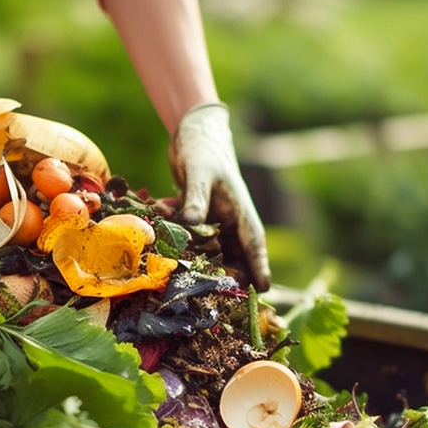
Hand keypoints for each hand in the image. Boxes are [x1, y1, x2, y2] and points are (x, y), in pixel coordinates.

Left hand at [169, 103, 270, 291]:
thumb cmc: (203, 150)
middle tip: (210, 293)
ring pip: (210, 256)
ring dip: (195, 263)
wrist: (193, 134)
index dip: (258, 272)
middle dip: (222, 277)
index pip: (255, 249)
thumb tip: (192, 224)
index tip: (262, 292)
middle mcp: (231, 225)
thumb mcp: (198, 173)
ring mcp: (214, 226)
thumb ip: (196, 199)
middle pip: (233, 262)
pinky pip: (190, 244)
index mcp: (242, 216)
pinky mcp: (196, 224)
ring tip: (183, 274)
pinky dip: (179, 245)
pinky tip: (165, 232)